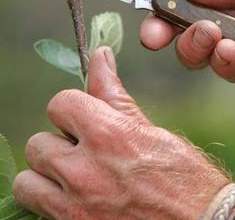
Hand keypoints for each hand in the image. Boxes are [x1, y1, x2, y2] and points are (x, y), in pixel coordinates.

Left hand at [13, 47, 228, 219]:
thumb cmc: (182, 175)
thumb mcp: (149, 128)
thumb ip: (114, 93)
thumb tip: (100, 55)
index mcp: (108, 134)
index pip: (60, 103)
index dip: (73, 107)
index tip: (85, 117)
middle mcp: (84, 171)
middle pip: (37, 143)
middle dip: (60, 143)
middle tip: (84, 151)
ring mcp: (74, 207)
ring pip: (27, 181)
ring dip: (47, 176)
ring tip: (75, 177)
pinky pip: (37, 209)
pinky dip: (50, 201)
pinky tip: (78, 198)